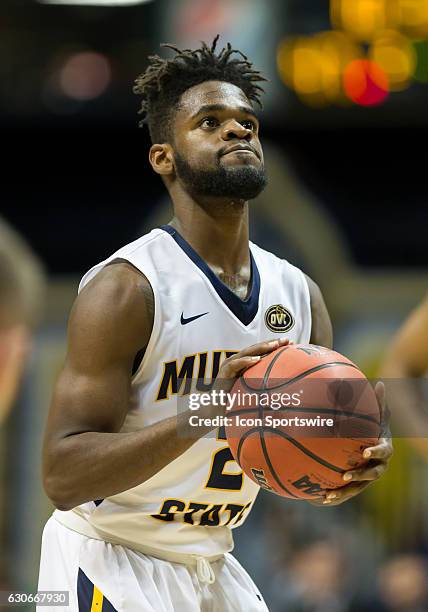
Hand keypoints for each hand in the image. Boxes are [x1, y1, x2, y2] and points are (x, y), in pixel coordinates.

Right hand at [208, 338, 291, 415]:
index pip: (262, 352)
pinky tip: (257, 360)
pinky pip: (235, 364)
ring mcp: (230, 365)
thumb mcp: (253, 393)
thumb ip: (264, 387)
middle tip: (287, 340)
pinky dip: (246, 361)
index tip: (292, 343)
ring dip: (261, 348)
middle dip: (272, 343)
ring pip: (247, 353)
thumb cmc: (234, 403)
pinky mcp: (224, 372)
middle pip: (256, 349)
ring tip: (274, 345)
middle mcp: (238, 362)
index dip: (276, 346)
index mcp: (245, 364)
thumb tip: (287, 390)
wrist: (215, 410)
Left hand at [311, 381, 392, 506]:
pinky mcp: (357, 485)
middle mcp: (378, 466)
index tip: (364, 453)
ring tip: (329, 494)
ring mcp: (368, 478)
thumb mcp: (376, 415)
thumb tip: (380, 382)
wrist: (371, 449)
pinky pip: (347, 493)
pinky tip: (320, 498)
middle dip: (359, 476)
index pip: (383, 452)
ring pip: (357, 488)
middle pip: (371, 474)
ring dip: (344, 491)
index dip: (375, 452)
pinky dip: (336, 495)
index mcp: (383, 448)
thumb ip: (378, 402)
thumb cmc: (373, 428)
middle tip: (345, 475)